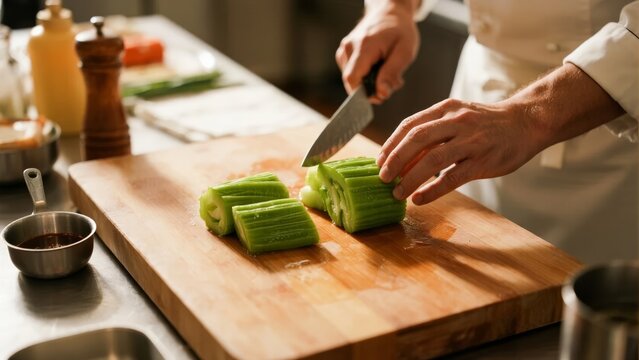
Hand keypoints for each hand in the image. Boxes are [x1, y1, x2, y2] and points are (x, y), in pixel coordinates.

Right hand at [336, 1, 419, 103]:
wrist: (390, 13)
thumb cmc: (400, 31)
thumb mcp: (405, 52)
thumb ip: (392, 73)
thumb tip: (381, 94)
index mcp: (364, 46)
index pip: (352, 79)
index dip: (363, 93)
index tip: (381, 95)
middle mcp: (349, 47)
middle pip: (352, 81)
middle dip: (371, 89)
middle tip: (391, 83)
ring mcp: (344, 50)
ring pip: (352, 79)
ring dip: (369, 83)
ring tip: (385, 71)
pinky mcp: (344, 53)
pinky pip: (352, 73)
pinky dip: (365, 76)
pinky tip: (377, 68)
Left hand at [376, 98, 544, 204]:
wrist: (527, 121)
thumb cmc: (487, 123)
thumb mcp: (458, 115)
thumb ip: (434, 130)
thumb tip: (403, 155)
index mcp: (446, 109)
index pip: (410, 125)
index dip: (391, 144)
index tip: (379, 161)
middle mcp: (457, 121)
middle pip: (417, 139)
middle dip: (395, 159)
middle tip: (383, 177)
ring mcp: (471, 141)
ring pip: (433, 159)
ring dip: (410, 178)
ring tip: (397, 192)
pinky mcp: (483, 160)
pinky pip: (453, 177)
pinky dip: (433, 190)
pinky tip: (419, 199)